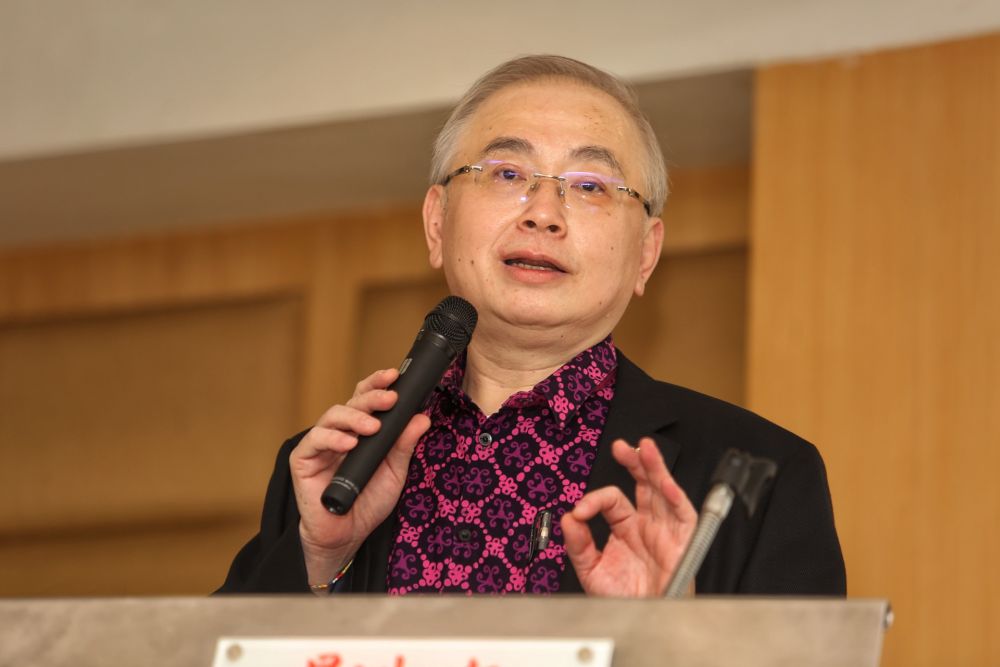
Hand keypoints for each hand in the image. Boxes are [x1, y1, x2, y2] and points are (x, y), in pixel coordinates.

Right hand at [290, 368, 430, 583]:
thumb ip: (404, 445)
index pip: (366, 398)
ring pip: (332, 415)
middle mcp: (340, 432)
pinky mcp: (303, 460)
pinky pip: (315, 441)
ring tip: (373, 426)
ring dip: (354, 417)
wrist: (346, 535)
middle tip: (390, 398)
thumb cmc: (369, 501)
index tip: (394, 375)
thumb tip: (422, 418)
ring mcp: (320, 444)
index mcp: (360, 430)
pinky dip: (333, 439)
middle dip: (372, 396)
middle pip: (352, 402)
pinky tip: (349, 444)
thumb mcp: (394, 472)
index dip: (377, 384)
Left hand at [561, 437, 697, 596]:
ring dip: (656, 468)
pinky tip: (665, 483)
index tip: (580, 511)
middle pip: (643, 484)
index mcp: (625, 527)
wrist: (644, 622)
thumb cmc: (624, 599)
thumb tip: (568, 518)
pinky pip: (683, 515)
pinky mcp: (683, 542)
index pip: (612, 500)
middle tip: (621, 447)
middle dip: (634, 462)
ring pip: (664, 491)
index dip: (595, 500)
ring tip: (645, 448)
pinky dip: (676, 498)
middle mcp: (647, 524)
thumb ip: (578, 544)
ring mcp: (666, 530)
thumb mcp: (592, 571)